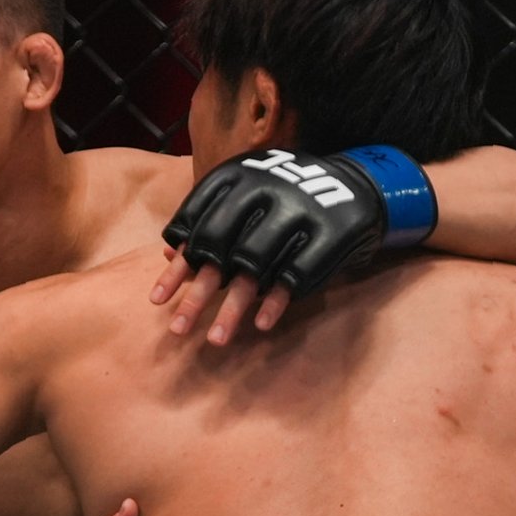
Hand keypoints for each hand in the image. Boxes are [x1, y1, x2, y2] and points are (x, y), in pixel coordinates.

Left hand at [156, 146, 434, 343]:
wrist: (358, 184)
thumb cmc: (288, 198)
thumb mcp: (249, 199)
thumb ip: (210, 222)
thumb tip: (166, 254)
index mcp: (239, 175)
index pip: (195, 225)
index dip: (177, 267)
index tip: (158, 300)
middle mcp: (265, 189)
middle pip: (220, 250)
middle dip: (198, 295)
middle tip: (178, 330)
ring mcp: (299, 210)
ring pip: (254, 268)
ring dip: (232, 309)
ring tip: (215, 340)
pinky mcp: (329, 233)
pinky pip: (296, 274)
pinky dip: (277, 301)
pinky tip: (260, 326)